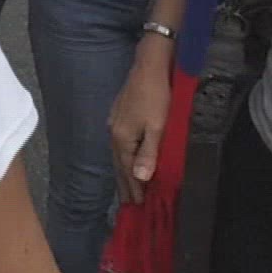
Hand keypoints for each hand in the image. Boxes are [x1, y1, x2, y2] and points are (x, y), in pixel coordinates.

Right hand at [108, 42, 172, 204]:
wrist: (150, 66)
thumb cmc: (157, 96)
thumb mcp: (157, 127)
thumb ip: (149, 153)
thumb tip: (140, 177)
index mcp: (122, 138)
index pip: (127, 170)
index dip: (133, 188)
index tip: (138, 206)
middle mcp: (114, 132)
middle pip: (119, 164)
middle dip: (125, 185)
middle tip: (130, 205)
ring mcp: (115, 123)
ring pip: (119, 154)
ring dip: (124, 172)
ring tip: (129, 187)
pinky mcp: (119, 115)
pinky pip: (121, 144)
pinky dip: (125, 157)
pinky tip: (128, 158)